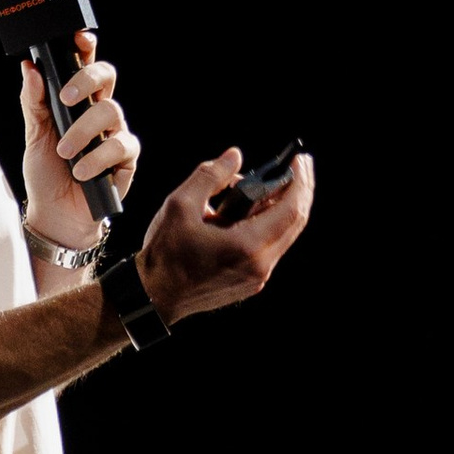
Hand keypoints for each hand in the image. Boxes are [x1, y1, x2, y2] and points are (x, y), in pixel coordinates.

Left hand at [21, 31, 139, 249]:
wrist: (55, 215)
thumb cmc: (46, 173)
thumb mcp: (33, 135)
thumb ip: (33, 101)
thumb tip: (29, 67)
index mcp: (77, 101)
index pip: (86, 65)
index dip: (86, 48)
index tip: (79, 38)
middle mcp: (99, 112)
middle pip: (107, 76)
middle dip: (87, 79)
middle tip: (64, 99)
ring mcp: (115, 133)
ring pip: (111, 111)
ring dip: (83, 130)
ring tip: (64, 151)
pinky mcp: (127, 158)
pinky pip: (121, 145)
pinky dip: (98, 157)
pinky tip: (82, 170)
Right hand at [136, 145, 314, 325]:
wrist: (154, 296)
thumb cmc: (165, 254)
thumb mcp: (180, 205)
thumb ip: (210, 176)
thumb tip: (234, 157)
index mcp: (247, 246)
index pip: (291, 210)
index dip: (300, 182)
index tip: (299, 160)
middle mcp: (260, 265)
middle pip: (294, 222)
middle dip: (298, 191)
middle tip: (296, 166)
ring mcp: (258, 277)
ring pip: (284, 235)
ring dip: (280, 208)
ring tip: (262, 186)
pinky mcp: (251, 282)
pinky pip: (270, 247)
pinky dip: (267, 225)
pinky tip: (248, 212)